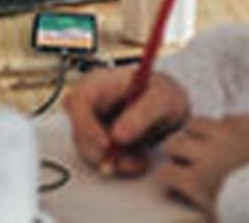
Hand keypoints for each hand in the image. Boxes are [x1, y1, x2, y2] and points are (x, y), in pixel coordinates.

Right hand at [64, 68, 190, 176]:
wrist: (170, 109)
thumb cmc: (163, 96)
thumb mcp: (162, 99)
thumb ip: (142, 114)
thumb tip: (117, 136)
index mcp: (98, 83)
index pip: (78, 102)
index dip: (86, 125)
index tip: (106, 145)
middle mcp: (89, 102)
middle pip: (78, 129)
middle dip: (100, 151)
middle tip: (126, 161)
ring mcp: (92, 122)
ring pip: (88, 149)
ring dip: (115, 161)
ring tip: (141, 158)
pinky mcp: (99, 140)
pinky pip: (101, 159)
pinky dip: (120, 165)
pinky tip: (139, 158)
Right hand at [156, 114, 248, 213]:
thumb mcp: (224, 220)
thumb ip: (202, 218)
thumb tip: (178, 222)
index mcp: (199, 180)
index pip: (166, 173)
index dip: (167, 180)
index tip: (172, 185)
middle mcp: (207, 152)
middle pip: (175, 142)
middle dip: (176, 152)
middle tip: (183, 161)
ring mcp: (229, 134)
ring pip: (197, 122)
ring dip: (197, 133)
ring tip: (204, 143)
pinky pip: (230, 117)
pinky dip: (229, 125)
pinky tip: (233, 137)